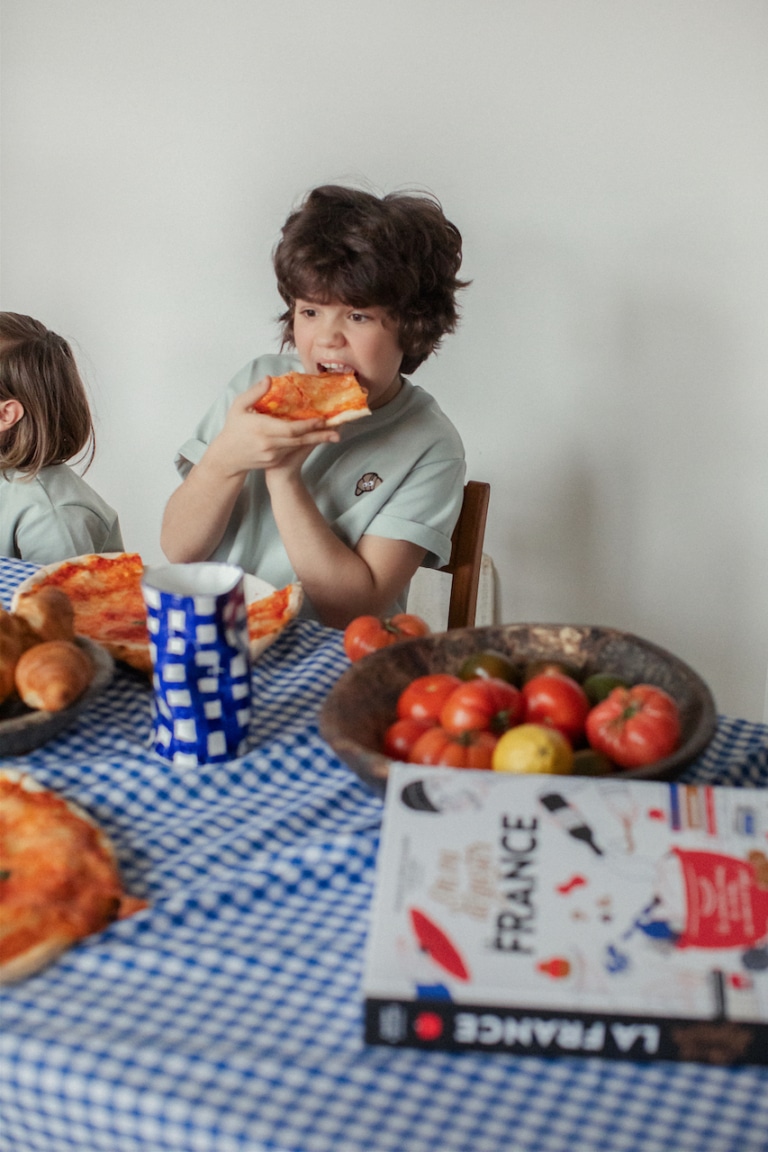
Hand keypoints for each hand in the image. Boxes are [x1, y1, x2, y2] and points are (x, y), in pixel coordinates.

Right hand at [209, 377, 338, 477]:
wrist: (227, 457)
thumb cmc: (233, 429)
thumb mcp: (239, 406)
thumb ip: (255, 392)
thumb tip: (269, 378)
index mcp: (262, 429)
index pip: (290, 428)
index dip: (308, 425)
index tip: (322, 419)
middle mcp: (269, 444)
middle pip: (299, 440)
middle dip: (319, 435)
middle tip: (337, 430)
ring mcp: (272, 455)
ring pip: (297, 447)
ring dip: (315, 441)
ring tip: (333, 436)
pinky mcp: (273, 461)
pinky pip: (291, 452)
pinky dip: (303, 445)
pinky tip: (314, 439)